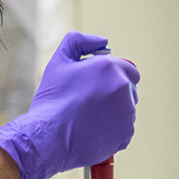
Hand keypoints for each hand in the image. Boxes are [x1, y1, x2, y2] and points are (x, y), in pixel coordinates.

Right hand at [0, 31, 139, 178]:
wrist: (49, 137)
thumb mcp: (59, 61)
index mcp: (111, 67)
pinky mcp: (126, 134)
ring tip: (88, 119)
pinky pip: (124, 130)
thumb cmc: (53, 100)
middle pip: (129, 90)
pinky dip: (111, 132)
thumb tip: (103, 42)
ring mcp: (128, 113)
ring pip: (126, 111)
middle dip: (114, 95)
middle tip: (90, 103)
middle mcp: (124, 88)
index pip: (128, 70)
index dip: (112, 77)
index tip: (97, 86)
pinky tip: (92, 132)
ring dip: (113, 113)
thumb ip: (79, 42)